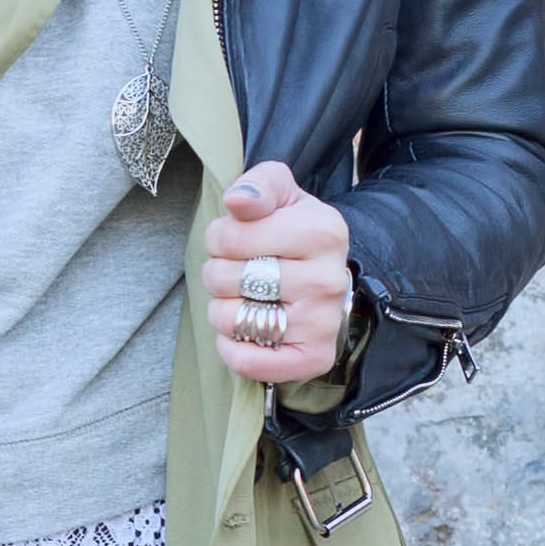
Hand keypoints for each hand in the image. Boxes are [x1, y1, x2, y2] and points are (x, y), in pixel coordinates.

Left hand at [203, 160, 351, 387]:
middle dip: (217, 274)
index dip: (218, 237)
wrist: (326, 281)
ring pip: (232, 320)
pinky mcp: (313, 359)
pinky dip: (231, 348)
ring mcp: (322, 323)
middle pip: (225, 278)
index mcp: (323, 231)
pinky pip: (246, 361)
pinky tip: (246, 331)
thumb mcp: (282, 195)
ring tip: (243, 300)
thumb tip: (238, 200)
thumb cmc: (294, 233)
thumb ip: (259, 184)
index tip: (233, 239)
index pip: (230, 236)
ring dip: (221, 311)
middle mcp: (327, 279)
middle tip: (237, 272)